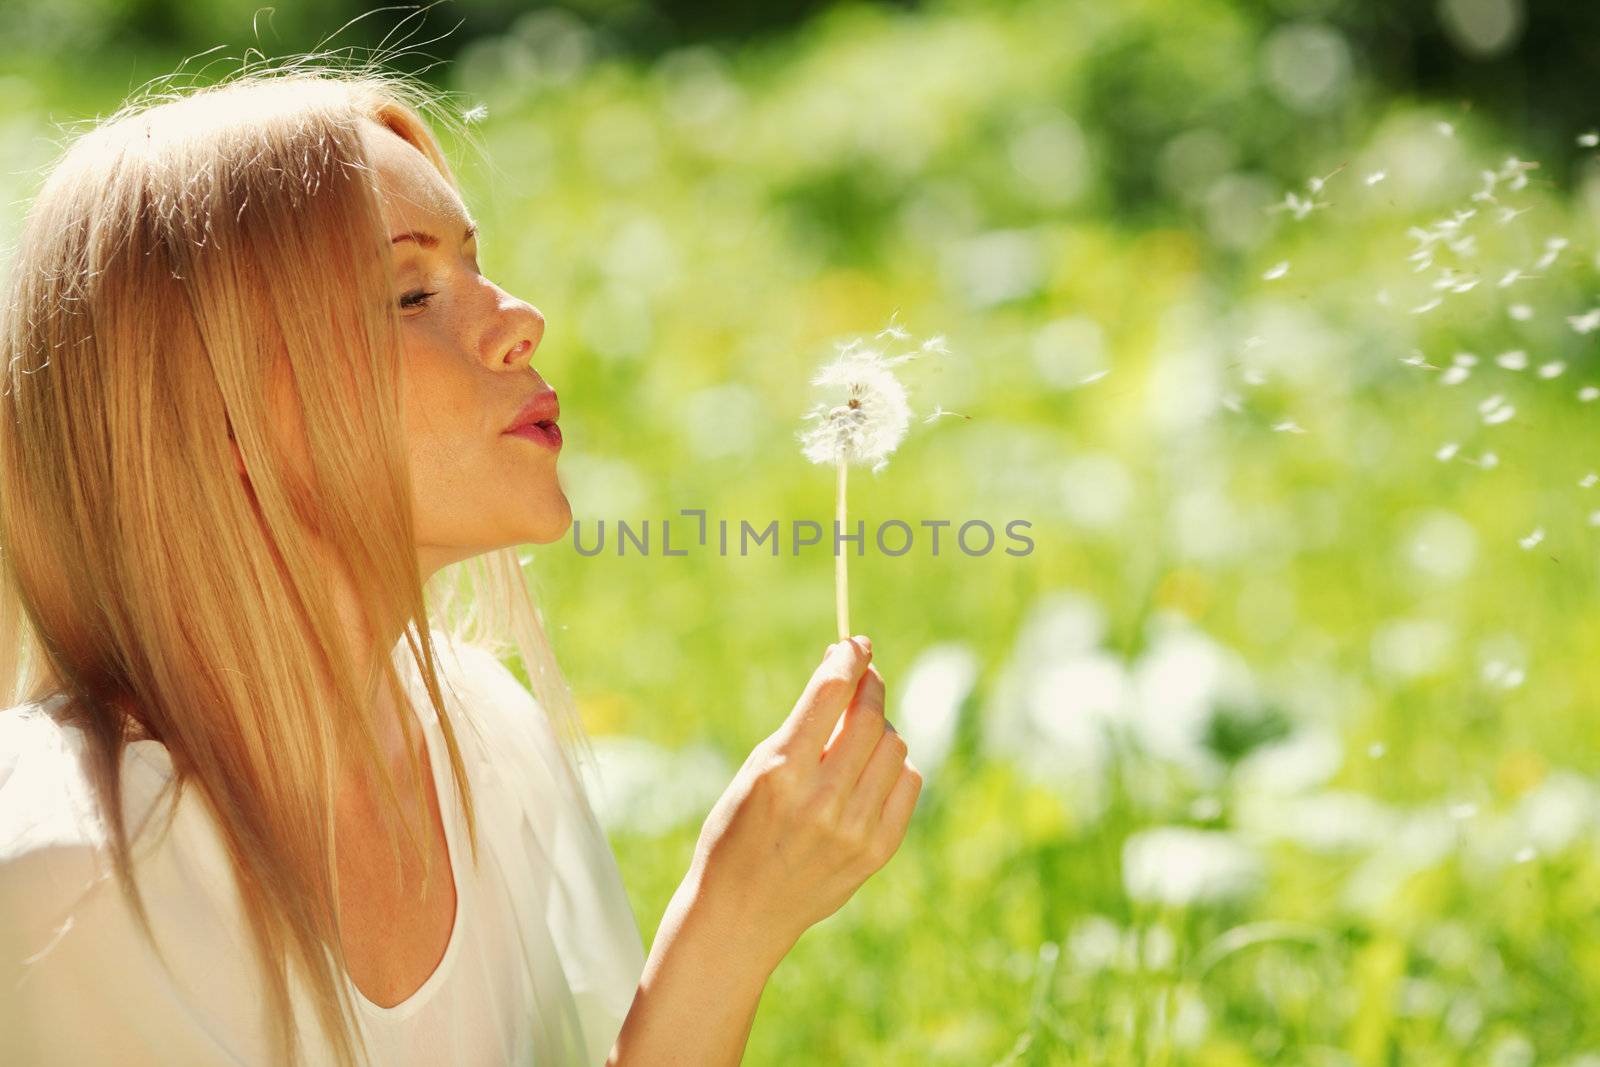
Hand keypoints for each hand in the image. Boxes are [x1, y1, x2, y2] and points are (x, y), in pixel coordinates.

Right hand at [684, 636, 921, 968]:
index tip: (855, 643)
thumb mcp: (755, 770)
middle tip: (864, 676)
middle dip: (870, 685)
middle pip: (869, 717)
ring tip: (857, 736)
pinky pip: (908, 782)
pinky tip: (871, 772)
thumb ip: (802, 727)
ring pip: (893, 746)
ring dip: (880, 729)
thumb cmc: (739, 830)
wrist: (742, 912)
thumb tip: (844, 670)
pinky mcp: (877, 850)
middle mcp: (821, 800)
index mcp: (779, 772)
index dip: (848, 659)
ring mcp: (854, 829)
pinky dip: (894, 767)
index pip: (829, 694)